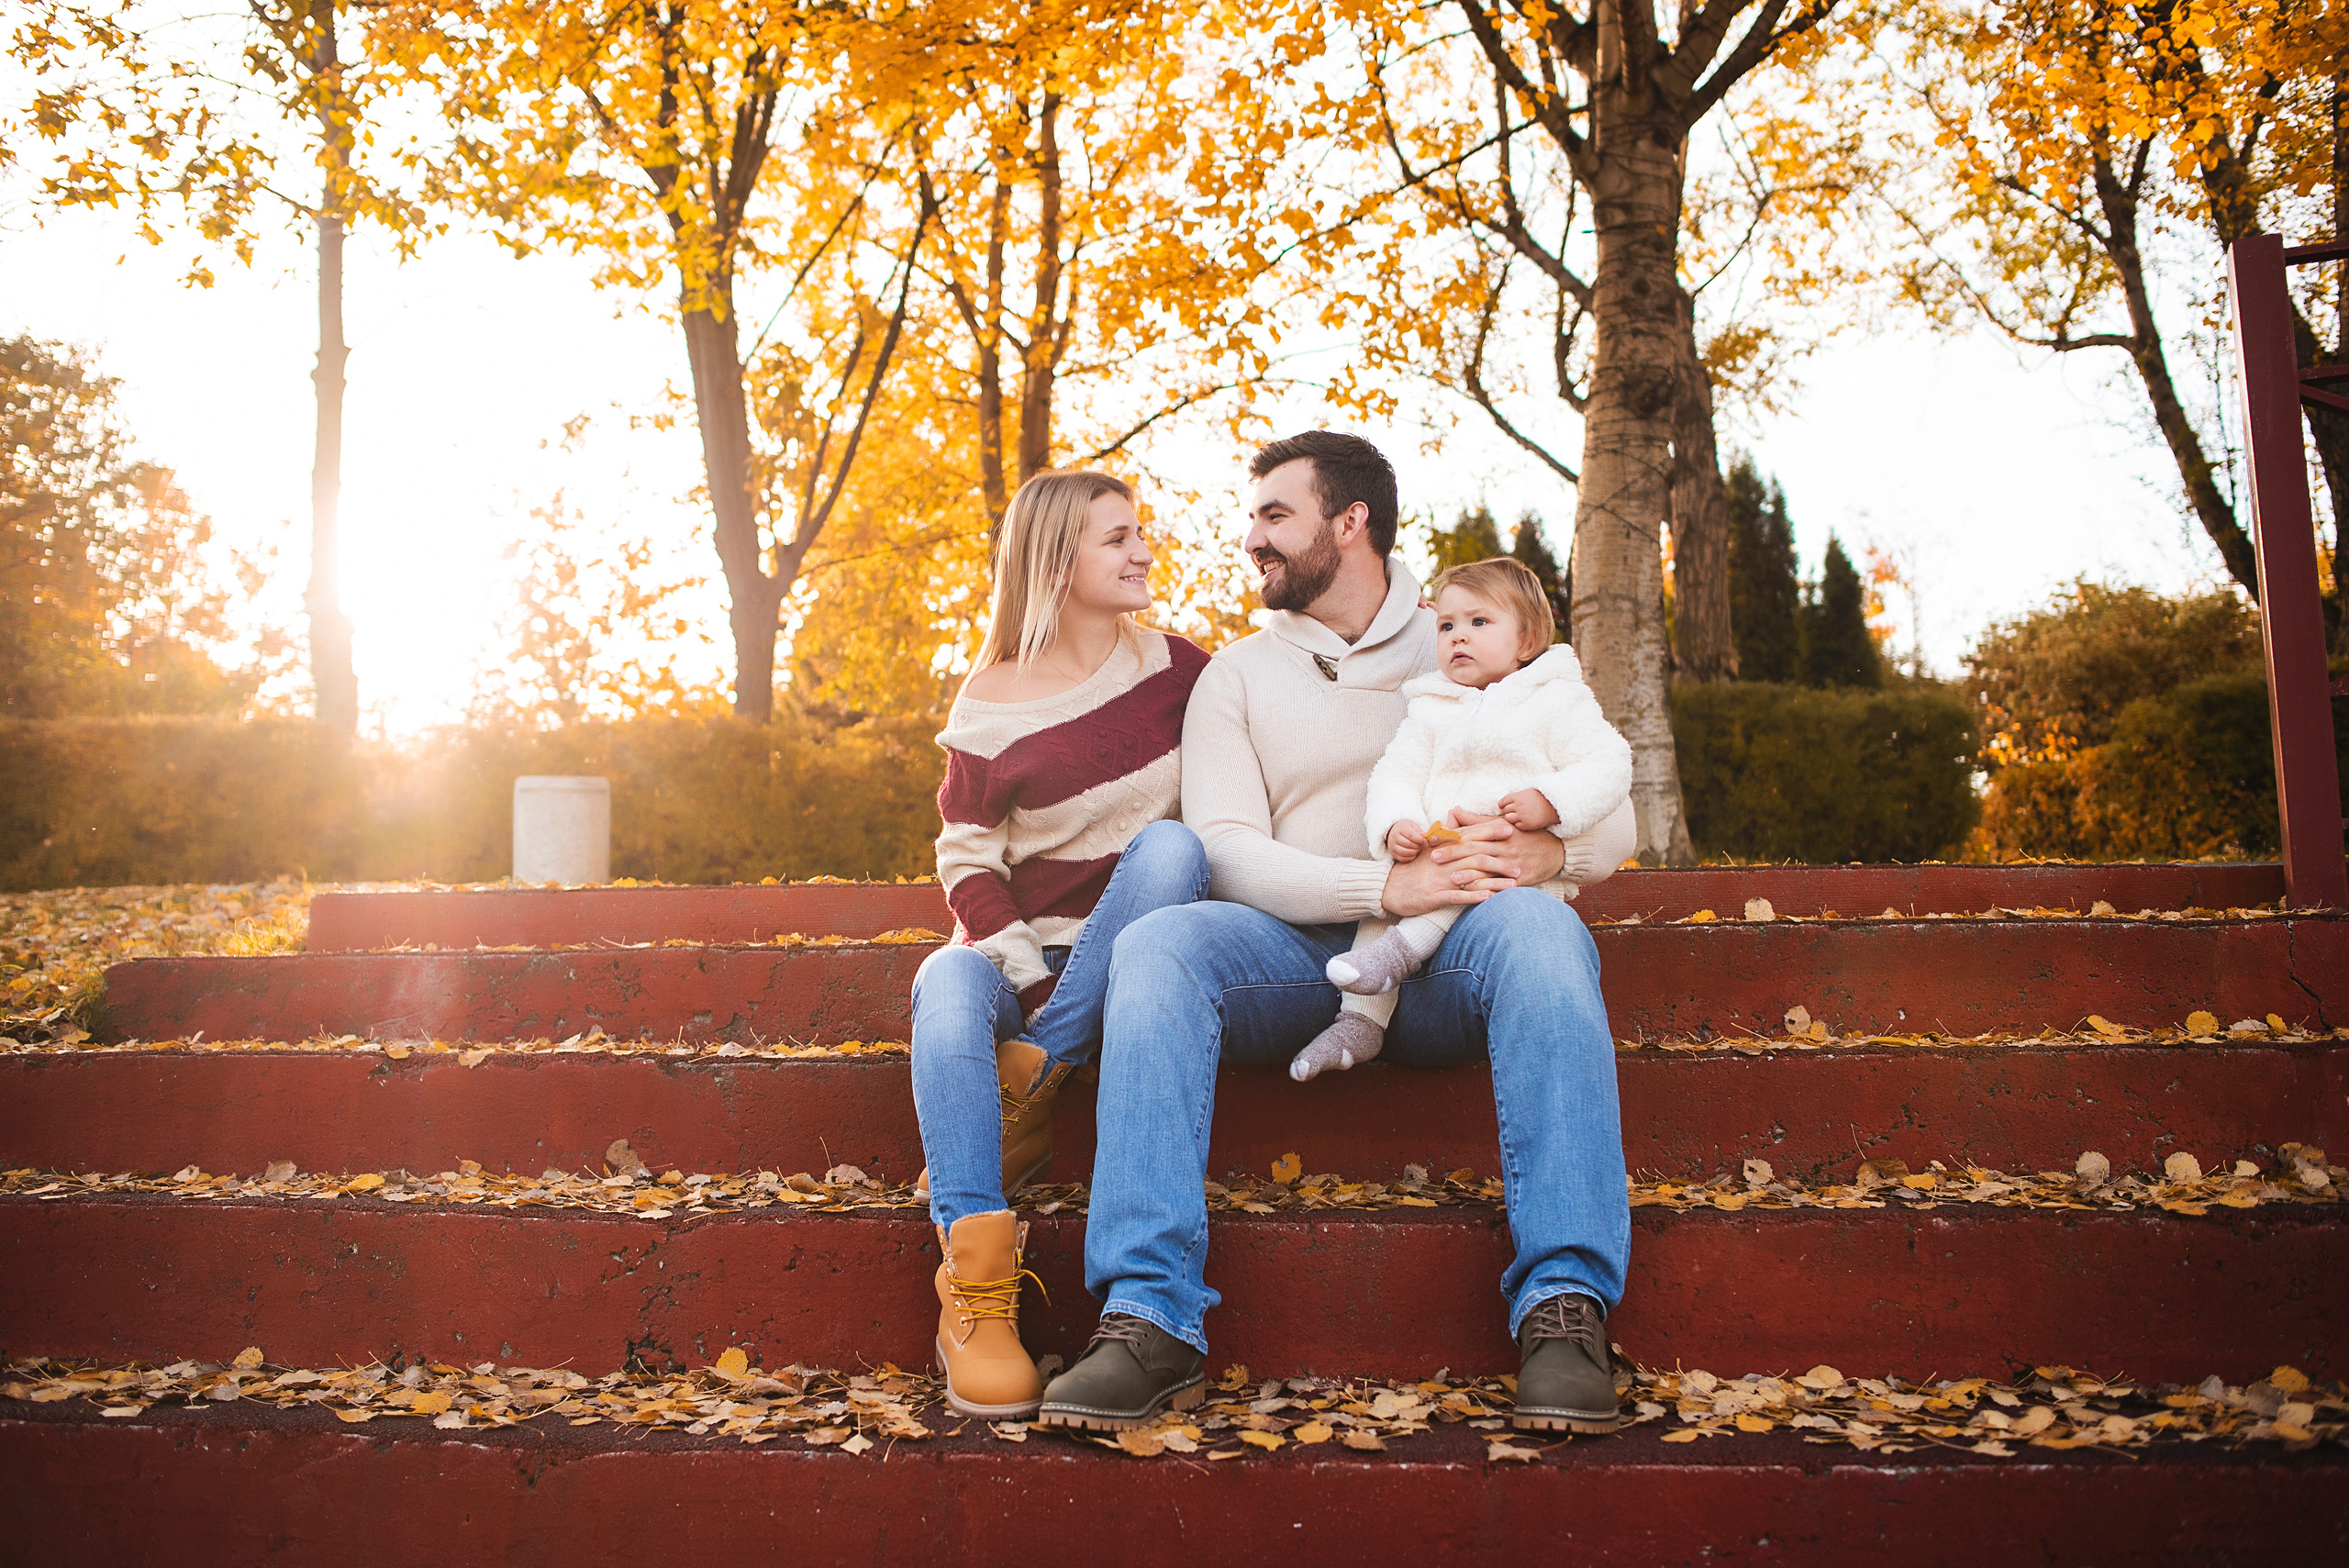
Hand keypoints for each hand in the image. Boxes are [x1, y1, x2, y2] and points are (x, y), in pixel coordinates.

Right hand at [1379, 809, 1527, 917]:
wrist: (1387, 887)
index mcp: (1441, 847)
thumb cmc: (1412, 869)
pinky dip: (1473, 896)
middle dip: (1499, 858)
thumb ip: (1444, 833)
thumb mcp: (1427, 849)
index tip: (1510, 829)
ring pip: (1470, 876)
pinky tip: (1490, 898)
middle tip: (1520, 863)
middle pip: (1475, 855)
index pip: (1469, 835)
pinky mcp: (1433, 896)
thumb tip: (1455, 813)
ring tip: (1513, 884)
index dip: (1490, 831)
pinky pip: (1456, 896)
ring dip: (1493, 880)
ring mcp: (1437, 878)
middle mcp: (1441, 860)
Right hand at [1385, 819, 1427, 861]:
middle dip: (1417, 846)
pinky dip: (1410, 857)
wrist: (1395, 832)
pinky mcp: (1393, 853)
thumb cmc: (1406, 828)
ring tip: (1417, 849)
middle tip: (1420, 845)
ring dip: (1414, 852)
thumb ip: (1419, 831)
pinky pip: (1402, 858)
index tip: (1424, 841)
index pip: (1410, 835)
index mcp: (1400, 828)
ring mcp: (1392, 846)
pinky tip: (1413, 853)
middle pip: (1408, 844)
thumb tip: (1425, 836)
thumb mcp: (1413, 826)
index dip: (1419, 839)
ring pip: (1404, 852)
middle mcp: (1394, 837)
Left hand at [1436, 809, 1566, 884]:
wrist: (1557, 851)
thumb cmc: (1525, 836)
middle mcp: (1505, 847)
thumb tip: (1454, 811)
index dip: (1451, 836)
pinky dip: (1488, 889)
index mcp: (1499, 832)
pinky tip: (1474, 894)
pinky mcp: (1521, 880)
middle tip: (1434, 858)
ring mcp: (1513, 864)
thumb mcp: (1503, 824)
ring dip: (1470, 874)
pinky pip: (1502, 886)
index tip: (1432, 838)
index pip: (1471, 833)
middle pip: (1476, 849)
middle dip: (1454, 853)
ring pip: (1488, 869)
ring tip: (1452, 878)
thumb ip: (1477, 820)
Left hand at [1498, 788, 1558, 831]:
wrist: (1553, 806)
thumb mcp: (1526, 793)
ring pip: (1508, 818)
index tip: (1506, 806)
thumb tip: (1501, 804)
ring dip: (1512, 818)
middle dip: (1509, 811)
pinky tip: (1526, 820)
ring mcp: (1522, 815)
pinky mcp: (1527, 824)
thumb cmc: (1539, 798)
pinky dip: (1519, 824)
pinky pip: (1516, 825)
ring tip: (1521, 816)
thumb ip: (1515, 797)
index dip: (1503, 805)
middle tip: (1517, 811)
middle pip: (1505, 810)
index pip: (1502, 802)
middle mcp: (1518, 805)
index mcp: (1517, 796)